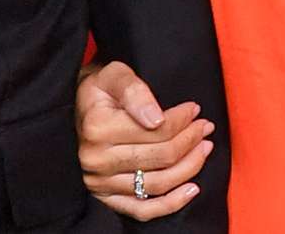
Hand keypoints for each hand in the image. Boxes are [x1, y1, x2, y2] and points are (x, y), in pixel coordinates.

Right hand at [75, 60, 213, 220]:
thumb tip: (157, 119)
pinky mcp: (106, 198)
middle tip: (205, 128)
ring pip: (158, 184)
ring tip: (204, 149)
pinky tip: (192, 189)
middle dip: (191, 141)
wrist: (79, 108)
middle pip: (161, 157)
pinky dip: (171, 204)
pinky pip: (143, 210)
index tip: (195, 110)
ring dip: (189, 168)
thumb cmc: (101, 89)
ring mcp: (100, 183)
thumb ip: (136, 92)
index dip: (182, 120)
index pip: (156, 131)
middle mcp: (96, 160)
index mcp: (97, 128)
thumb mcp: (115, 75)